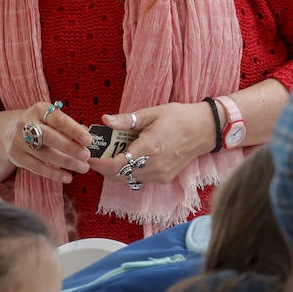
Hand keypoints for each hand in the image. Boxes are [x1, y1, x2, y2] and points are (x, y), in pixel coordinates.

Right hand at [6, 101, 92, 184]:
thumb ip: (70, 128)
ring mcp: (18, 140)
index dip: (75, 131)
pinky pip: (37, 167)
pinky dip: (54, 174)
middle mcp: (26, 123)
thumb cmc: (42, 125)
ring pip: (44, 154)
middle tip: (87, 156)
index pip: (59, 120)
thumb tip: (88, 137)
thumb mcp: (53, 120)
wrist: (12, 132)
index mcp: (39, 110)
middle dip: (70, 148)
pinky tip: (68, 177)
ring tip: (83, 167)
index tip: (89, 141)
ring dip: (66, 162)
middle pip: (50, 137)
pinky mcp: (15, 156)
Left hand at [87, 102, 215, 186]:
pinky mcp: (164, 178)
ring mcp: (160, 175)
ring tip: (113, 152)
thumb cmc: (177, 117)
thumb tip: (105, 120)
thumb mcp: (151, 113)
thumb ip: (126, 120)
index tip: (89, 156)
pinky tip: (130, 156)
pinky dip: (130, 170)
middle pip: (118, 175)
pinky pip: (139, 178)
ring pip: (128, 178)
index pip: (116, 165)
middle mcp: (153, 166)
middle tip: (98, 153)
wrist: (203, 130)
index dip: (98, 163)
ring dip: (117, 169)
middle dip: (104, 166)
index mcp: (148, 148)